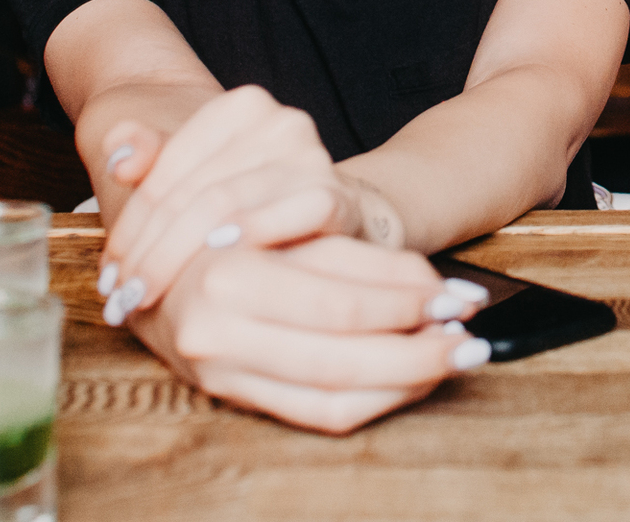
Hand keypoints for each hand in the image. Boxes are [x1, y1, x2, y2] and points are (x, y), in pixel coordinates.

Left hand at [96, 85, 404, 323]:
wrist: (334, 218)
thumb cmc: (253, 202)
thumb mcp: (197, 177)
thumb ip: (153, 158)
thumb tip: (120, 159)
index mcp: (243, 105)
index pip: (167, 167)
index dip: (131, 224)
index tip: (108, 273)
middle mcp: (281, 121)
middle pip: (193, 192)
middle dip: (150, 250)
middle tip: (122, 296)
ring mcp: (313, 156)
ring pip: (225, 207)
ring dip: (179, 259)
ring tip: (146, 298)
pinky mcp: (339, 197)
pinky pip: (283, 219)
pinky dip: (248, 239)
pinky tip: (214, 270)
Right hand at [124, 234, 492, 433]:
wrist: (159, 260)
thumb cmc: (232, 227)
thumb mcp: (283, 217)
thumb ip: (349, 252)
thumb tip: (428, 286)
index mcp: (228, 273)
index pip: (338, 300)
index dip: (405, 300)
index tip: (455, 292)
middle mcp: (217, 329)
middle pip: (340, 353)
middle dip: (417, 345)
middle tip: (470, 333)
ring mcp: (221, 370)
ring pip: (335, 391)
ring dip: (406, 377)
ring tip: (456, 355)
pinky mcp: (232, 396)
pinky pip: (318, 413)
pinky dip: (376, 400)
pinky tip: (415, 381)